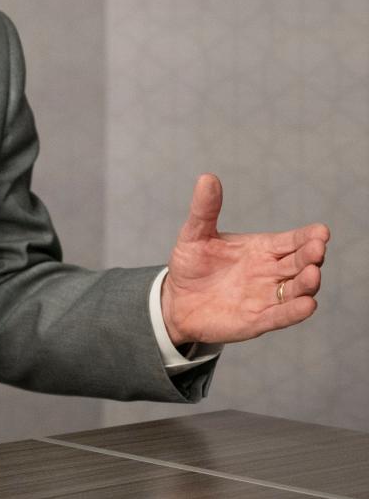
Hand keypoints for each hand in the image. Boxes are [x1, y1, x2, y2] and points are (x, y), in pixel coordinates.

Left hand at [161, 174, 329, 345]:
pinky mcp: (257, 320)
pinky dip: (293, 312)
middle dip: (310, 256)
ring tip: (313, 273)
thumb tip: (207, 178)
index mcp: (260, 249)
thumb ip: (205, 209)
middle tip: (317, 248)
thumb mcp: (195, 234)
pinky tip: (307, 305)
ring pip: (295, 290)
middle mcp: (269, 272)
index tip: (321, 231)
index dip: (307, 236)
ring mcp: (265, 297)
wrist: (176, 300)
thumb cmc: (191, 265)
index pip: (291, 241)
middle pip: (298, 263)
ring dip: (306, 283)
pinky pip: (280, 316)